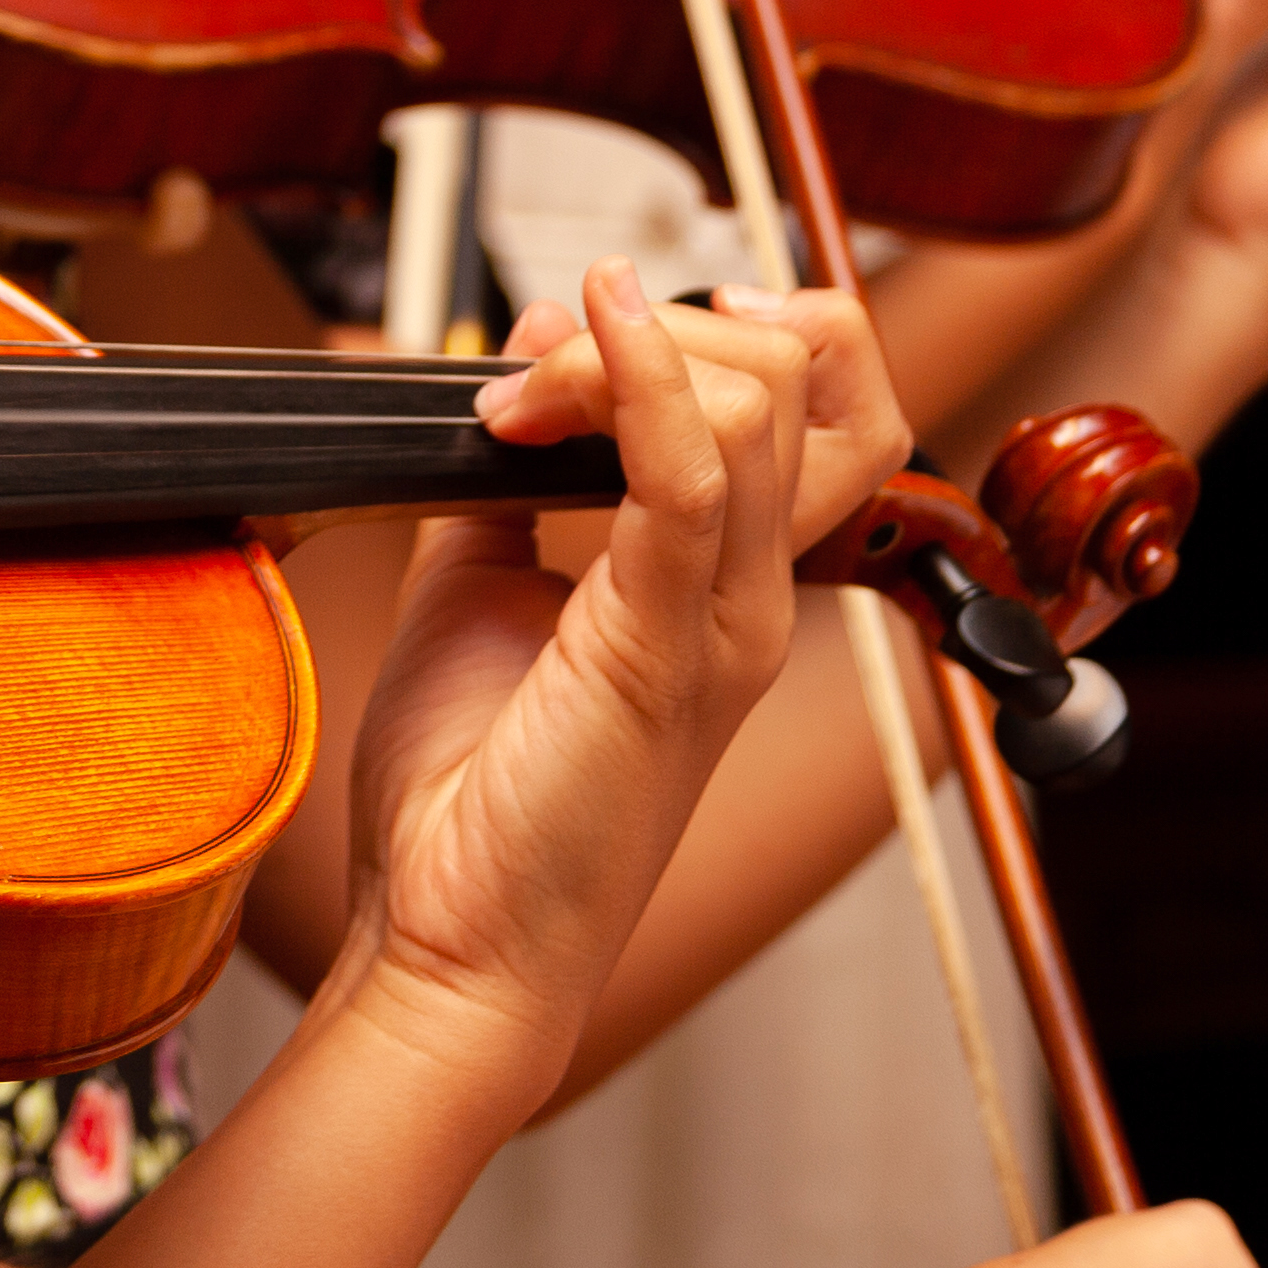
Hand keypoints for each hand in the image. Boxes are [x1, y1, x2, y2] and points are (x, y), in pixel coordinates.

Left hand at [327, 262, 909, 1093]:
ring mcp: (723, 621)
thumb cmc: (468, 799)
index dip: (717, 326)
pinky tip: (580, 335)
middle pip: (812, 375)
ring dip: (619, 353)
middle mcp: (750, 594)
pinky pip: (692, 471)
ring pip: (763, 399)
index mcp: (726, 581)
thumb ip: (507, 484)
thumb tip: (506, 374)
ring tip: (510, 409)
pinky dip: (639, 377)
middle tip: (529, 383)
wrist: (448, 946)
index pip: (820, 397)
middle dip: (668, 321)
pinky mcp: (663, 648)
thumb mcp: (476, 589)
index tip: (578, 340)